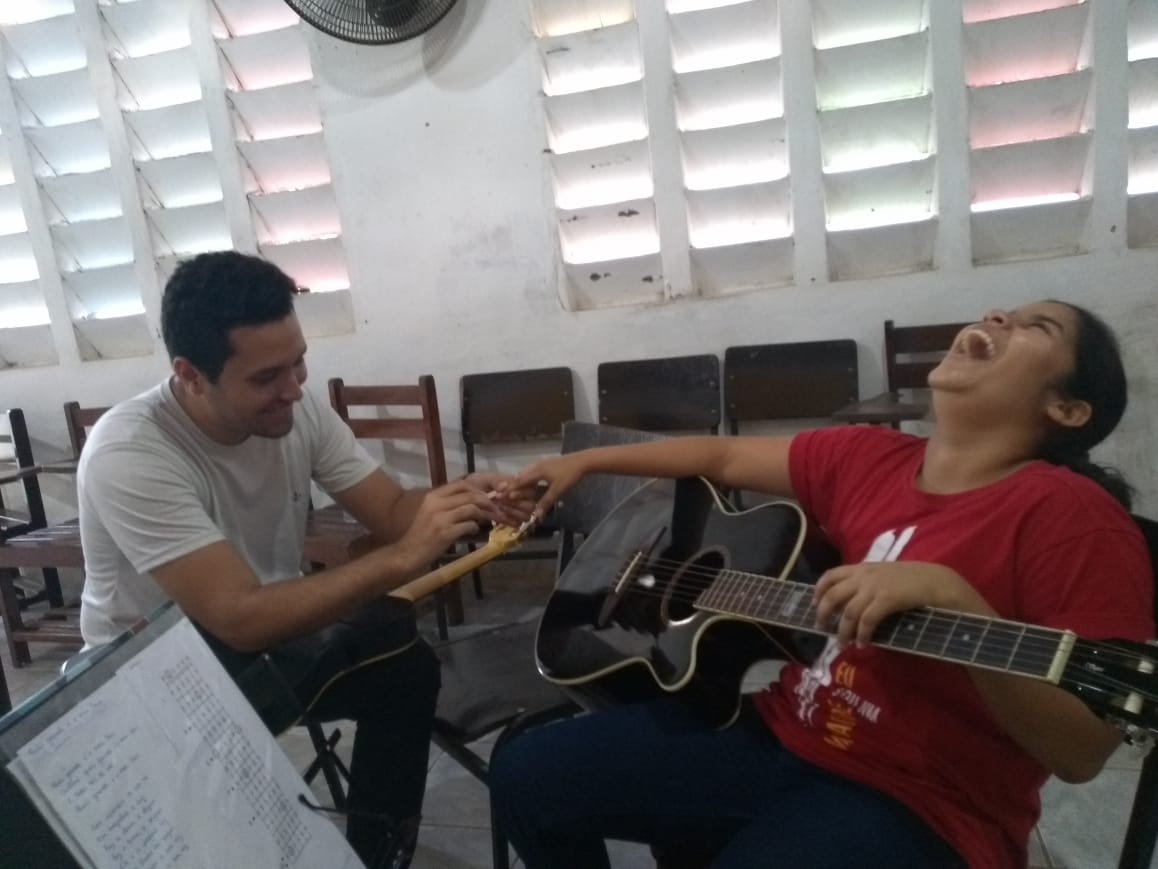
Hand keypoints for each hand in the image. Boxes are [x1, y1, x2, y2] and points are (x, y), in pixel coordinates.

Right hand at [391, 481, 499, 571]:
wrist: (408, 553)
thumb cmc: (422, 533)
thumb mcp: (431, 512)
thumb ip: (448, 504)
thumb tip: (473, 501)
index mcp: (433, 496)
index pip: (461, 484)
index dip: (477, 489)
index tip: (486, 497)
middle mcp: (436, 503)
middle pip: (469, 495)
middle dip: (486, 502)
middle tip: (494, 509)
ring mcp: (441, 518)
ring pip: (471, 509)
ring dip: (482, 515)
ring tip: (485, 521)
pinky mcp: (445, 532)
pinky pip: (468, 525)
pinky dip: (474, 528)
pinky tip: (472, 531)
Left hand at [459, 472, 534, 525]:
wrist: (467, 495)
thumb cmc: (479, 483)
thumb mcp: (486, 478)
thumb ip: (497, 481)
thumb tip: (505, 486)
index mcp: (520, 485)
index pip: (530, 489)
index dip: (521, 492)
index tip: (506, 493)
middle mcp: (522, 498)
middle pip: (531, 505)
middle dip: (517, 503)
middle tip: (501, 501)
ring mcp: (517, 511)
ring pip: (526, 515)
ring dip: (513, 512)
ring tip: (500, 508)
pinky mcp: (511, 521)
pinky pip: (517, 524)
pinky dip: (510, 520)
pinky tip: (500, 516)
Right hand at [508, 454, 587, 522]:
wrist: (582, 461)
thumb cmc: (569, 475)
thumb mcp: (557, 491)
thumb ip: (545, 502)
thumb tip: (536, 515)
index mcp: (536, 471)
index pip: (519, 481)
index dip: (510, 488)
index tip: (502, 495)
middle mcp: (536, 465)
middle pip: (521, 475)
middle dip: (513, 484)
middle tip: (506, 493)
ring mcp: (542, 462)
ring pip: (527, 472)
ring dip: (521, 480)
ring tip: (516, 489)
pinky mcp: (547, 462)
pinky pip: (533, 470)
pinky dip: (528, 477)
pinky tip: (531, 482)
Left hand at [812, 561, 993, 645]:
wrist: (936, 581)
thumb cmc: (912, 580)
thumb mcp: (884, 575)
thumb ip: (867, 584)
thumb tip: (849, 603)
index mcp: (861, 568)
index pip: (830, 575)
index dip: (818, 590)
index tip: (814, 604)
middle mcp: (863, 576)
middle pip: (832, 595)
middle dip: (823, 614)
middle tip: (822, 629)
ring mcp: (874, 587)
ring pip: (847, 612)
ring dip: (843, 631)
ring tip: (843, 644)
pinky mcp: (886, 599)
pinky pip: (866, 621)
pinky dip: (862, 635)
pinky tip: (863, 644)